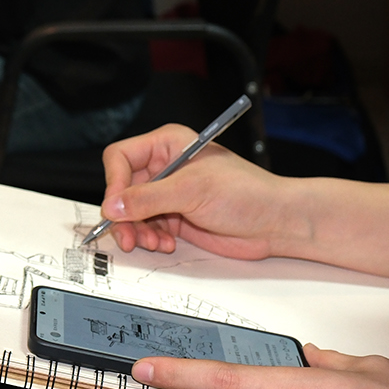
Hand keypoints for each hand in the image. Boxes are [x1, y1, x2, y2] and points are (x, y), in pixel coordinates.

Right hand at [97, 125, 296, 257]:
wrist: (274, 222)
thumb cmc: (246, 192)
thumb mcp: (192, 191)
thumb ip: (149, 199)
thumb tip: (113, 206)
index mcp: (168, 144)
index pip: (121, 157)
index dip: (115, 183)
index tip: (117, 208)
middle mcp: (165, 167)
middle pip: (122, 189)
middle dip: (124, 215)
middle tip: (129, 236)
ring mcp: (170, 194)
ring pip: (132, 213)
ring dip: (137, 231)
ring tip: (153, 242)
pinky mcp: (176, 217)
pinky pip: (147, 228)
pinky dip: (151, 239)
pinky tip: (167, 244)